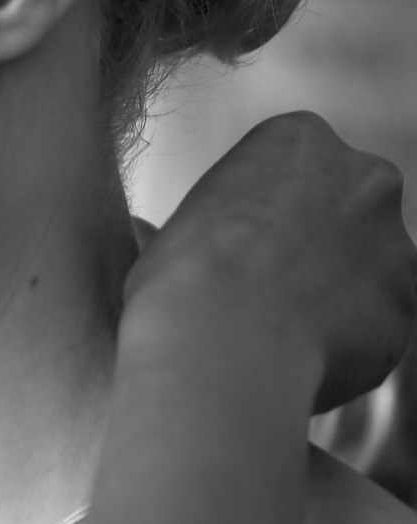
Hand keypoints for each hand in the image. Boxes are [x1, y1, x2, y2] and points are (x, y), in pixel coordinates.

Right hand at [128, 112, 416, 414]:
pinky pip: (374, 329)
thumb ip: (199, 229)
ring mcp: (396, 244)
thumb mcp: (167, 235)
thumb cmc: (178, 287)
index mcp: (299, 140)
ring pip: (365, 273)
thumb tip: (149, 237)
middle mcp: (366, 178)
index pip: (287, 170)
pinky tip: (293, 365)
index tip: (225, 253)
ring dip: (330, 301)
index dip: (254, 217)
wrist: (220, 349)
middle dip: (310, 250)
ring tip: (272, 341)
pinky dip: (343, 350)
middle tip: (256, 295)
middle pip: (341, 212)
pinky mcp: (406, 309)